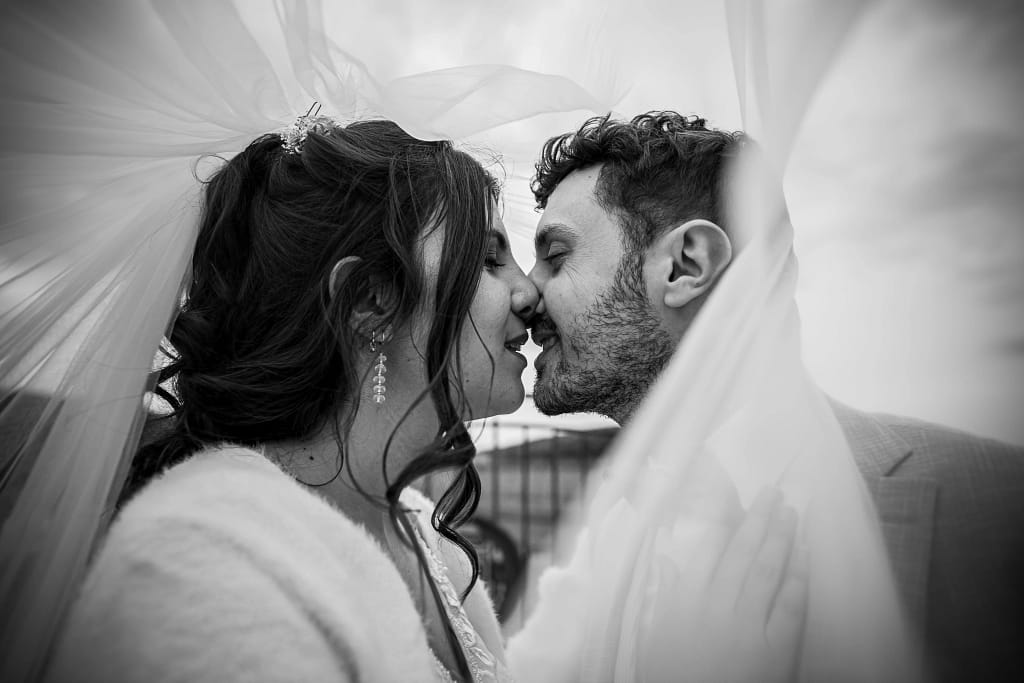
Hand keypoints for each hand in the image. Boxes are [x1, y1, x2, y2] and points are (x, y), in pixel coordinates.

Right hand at [639, 487, 807, 682]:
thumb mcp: (656, 634)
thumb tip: (666, 560)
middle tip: (774, 492)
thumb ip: (666, 594)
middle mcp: (718, 605)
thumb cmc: (671, 674)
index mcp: (687, 600)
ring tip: (792, 512)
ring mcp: (748, 625)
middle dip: (760, 518)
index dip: (727, 520)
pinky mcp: (776, 648)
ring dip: (781, 538)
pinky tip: (806, 556)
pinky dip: (799, 578)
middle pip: (743, 552)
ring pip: (767, 571)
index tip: (739, 498)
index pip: (709, 548)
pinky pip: (790, 607)